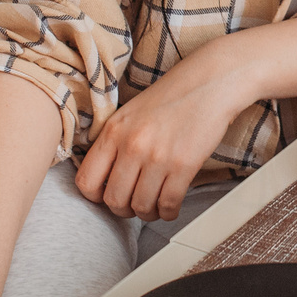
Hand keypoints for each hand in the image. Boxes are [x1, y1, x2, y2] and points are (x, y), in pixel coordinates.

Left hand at [74, 50, 253, 221]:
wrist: (210, 83)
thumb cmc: (172, 98)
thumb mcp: (130, 114)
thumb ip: (114, 143)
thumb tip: (105, 178)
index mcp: (113, 131)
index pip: (86, 181)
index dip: (96, 196)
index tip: (108, 195)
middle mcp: (132, 145)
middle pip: (114, 200)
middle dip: (124, 210)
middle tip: (134, 204)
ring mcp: (157, 156)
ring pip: (141, 206)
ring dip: (148, 213)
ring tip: (155, 206)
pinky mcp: (183, 165)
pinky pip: (168, 204)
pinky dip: (168, 212)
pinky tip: (171, 205)